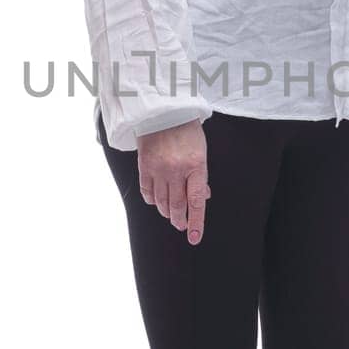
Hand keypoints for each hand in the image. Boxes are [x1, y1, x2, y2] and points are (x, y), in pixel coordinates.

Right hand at [136, 120, 211, 244]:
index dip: (196, 222)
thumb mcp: (201, 152)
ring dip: (167, 212)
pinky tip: (156, 201)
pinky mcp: (144, 167)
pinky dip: (152, 201)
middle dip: (180, 220)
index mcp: (196, 165)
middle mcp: (177, 170)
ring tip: (171, 215)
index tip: (194, 238)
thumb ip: (201, 176)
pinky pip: (147, 192)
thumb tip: (203, 197)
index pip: (196, 202)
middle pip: (177, 206)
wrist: (164, 111)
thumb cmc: (187, 131)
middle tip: (182, 226)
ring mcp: (159, 169)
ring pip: (161, 203)